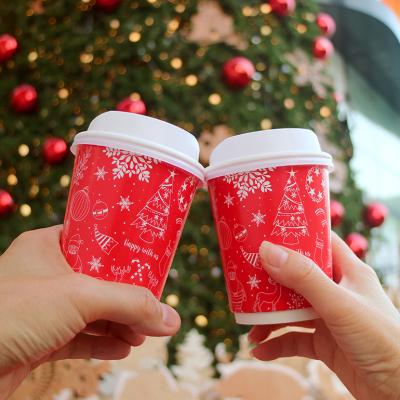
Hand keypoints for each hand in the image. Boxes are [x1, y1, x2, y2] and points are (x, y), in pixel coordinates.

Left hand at [0, 226, 179, 398]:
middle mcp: (46, 275)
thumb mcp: (80, 296)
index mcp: (48, 246)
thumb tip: (172, 319)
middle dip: (128, 296)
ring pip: (93, 311)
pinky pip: (81, 337)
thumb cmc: (11, 313)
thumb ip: (130, 304)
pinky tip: (124, 348)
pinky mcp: (41, 339)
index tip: (150, 261)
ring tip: (145, 332)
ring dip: (120, 322)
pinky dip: (104, 342)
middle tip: (154, 304)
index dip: (125, 251)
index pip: (96, 241)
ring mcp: (43, 308)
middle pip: (100, 280)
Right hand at [249, 233, 399, 399]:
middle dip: (272, 280)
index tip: (267, 231)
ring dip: (269, 317)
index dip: (296, 234)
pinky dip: (276, 344)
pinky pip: (294, 339)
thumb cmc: (383, 341)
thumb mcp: (339, 304)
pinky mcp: (325, 343)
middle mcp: (337, 291)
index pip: (321, 242)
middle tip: (247, 280)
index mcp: (348, 271)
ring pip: (292, 309)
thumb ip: (304, 278)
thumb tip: (267, 250)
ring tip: (249, 326)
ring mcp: (330, 318)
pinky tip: (260, 350)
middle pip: (297, 277)